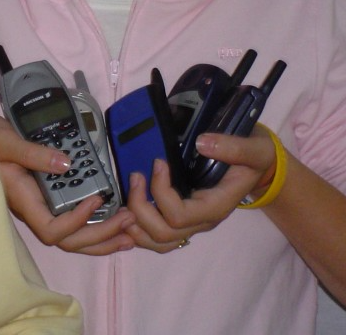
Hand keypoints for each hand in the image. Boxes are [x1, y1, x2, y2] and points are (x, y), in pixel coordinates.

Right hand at [0, 113, 135, 253]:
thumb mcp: (6, 140)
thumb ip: (33, 152)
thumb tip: (66, 165)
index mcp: (23, 199)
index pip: (51, 229)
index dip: (76, 222)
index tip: (95, 199)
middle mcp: (33, 208)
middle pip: (68, 240)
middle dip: (100, 235)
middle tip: (129, 221)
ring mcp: (40, 205)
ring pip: (72, 236)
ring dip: (102, 237)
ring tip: (130, 232)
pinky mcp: (46, 196)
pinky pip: (72, 220)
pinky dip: (94, 224)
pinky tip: (113, 218)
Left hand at [124, 127, 276, 252]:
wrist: (261, 167)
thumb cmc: (257, 158)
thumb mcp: (255, 149)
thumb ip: (234, 147)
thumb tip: (203, 143)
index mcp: (217, 206)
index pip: (180, 215)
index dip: (160, 192)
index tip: (157, 162)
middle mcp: (203, 220)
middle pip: (164, 233)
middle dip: (141, 207)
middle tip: (135, 176)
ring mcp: (192, 222)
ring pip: (158, 242)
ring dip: (135, 224)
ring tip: (125, 195)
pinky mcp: (183, 218)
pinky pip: (157, 237)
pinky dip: (137, 229)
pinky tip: (127, 211)